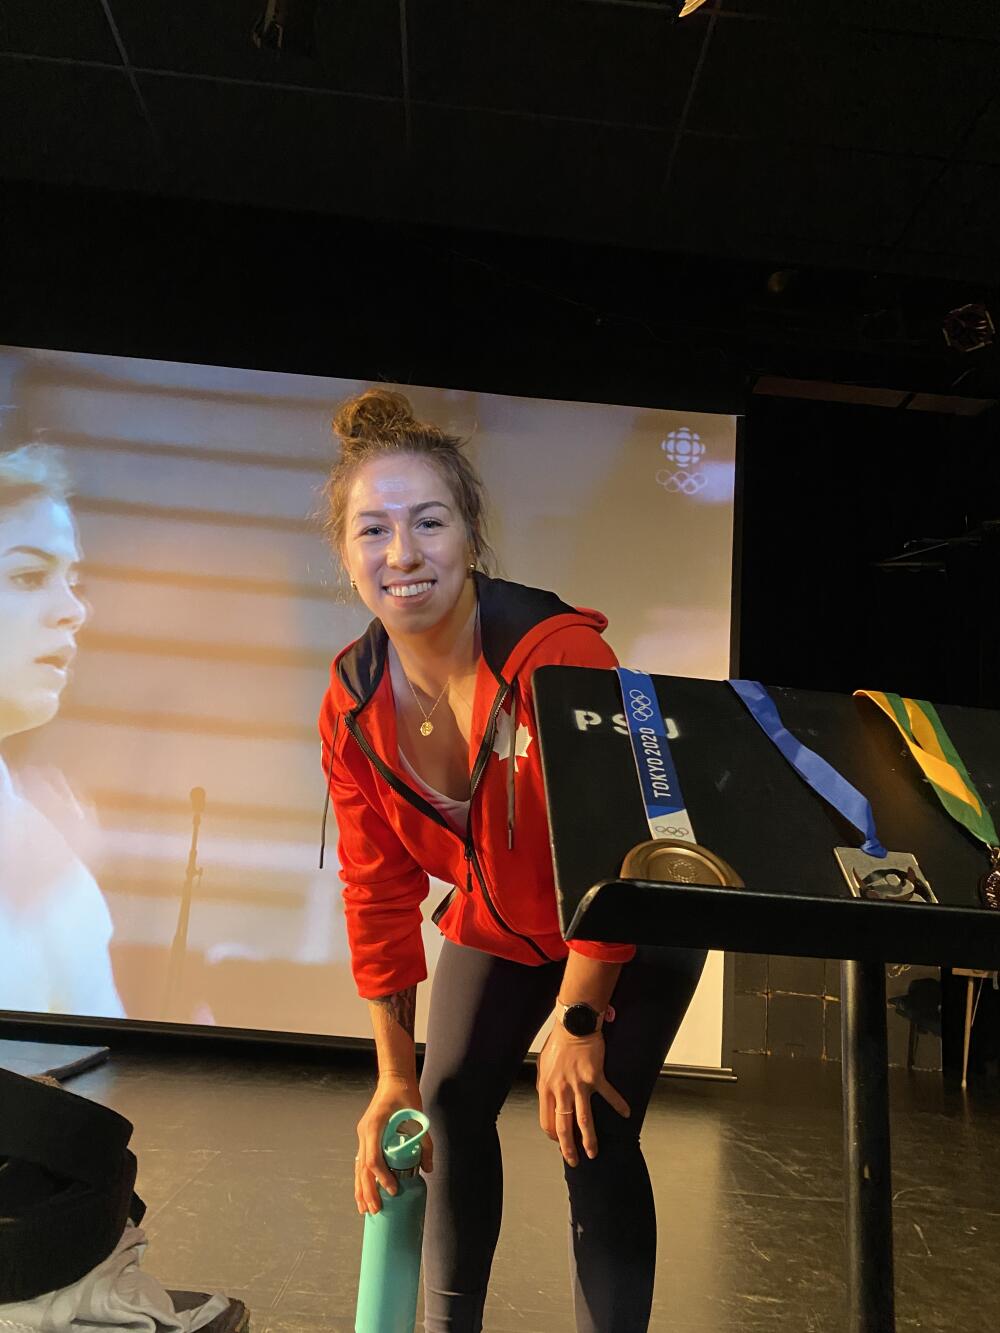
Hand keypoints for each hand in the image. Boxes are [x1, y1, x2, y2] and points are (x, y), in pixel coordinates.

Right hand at [355, 1074, 433, 1214]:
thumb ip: (425, 1142)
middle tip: (376, 1211)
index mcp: (374, 1126)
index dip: (382, 1177)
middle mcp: (364, 1132)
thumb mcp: (418, 1116)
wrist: (394, 1079)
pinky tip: (363, 1192)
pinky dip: (361, 1178)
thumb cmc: (405, 1094)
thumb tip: (429, 1168)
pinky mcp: (365, 1137)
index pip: (373, 1159)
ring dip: (361, 1189)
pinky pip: (360, 1161)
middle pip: (362, 1168)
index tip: (393, 1189)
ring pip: (358, 1167)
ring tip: (365, 1210)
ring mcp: (362, 1135)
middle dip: (368, 1191)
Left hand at [536, 1028, 629, 1166]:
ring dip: (589, 1139)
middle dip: (568, 1148)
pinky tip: (626, 1114)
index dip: (553, 1135)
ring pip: (583, 1120)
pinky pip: (608, 1095)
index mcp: (547, 1088)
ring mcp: (579, 1085)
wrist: (573, 1025)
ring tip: (593, 1153)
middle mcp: (561, 1090)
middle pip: (563, 1127)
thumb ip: (546, 1084)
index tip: (559, 1142)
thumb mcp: (543, 1065)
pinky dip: (619, 1105)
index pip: (546, 1121)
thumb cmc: (558, 1043)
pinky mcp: (595, 1077)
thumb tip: (548, 1098)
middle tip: (574, 1161)